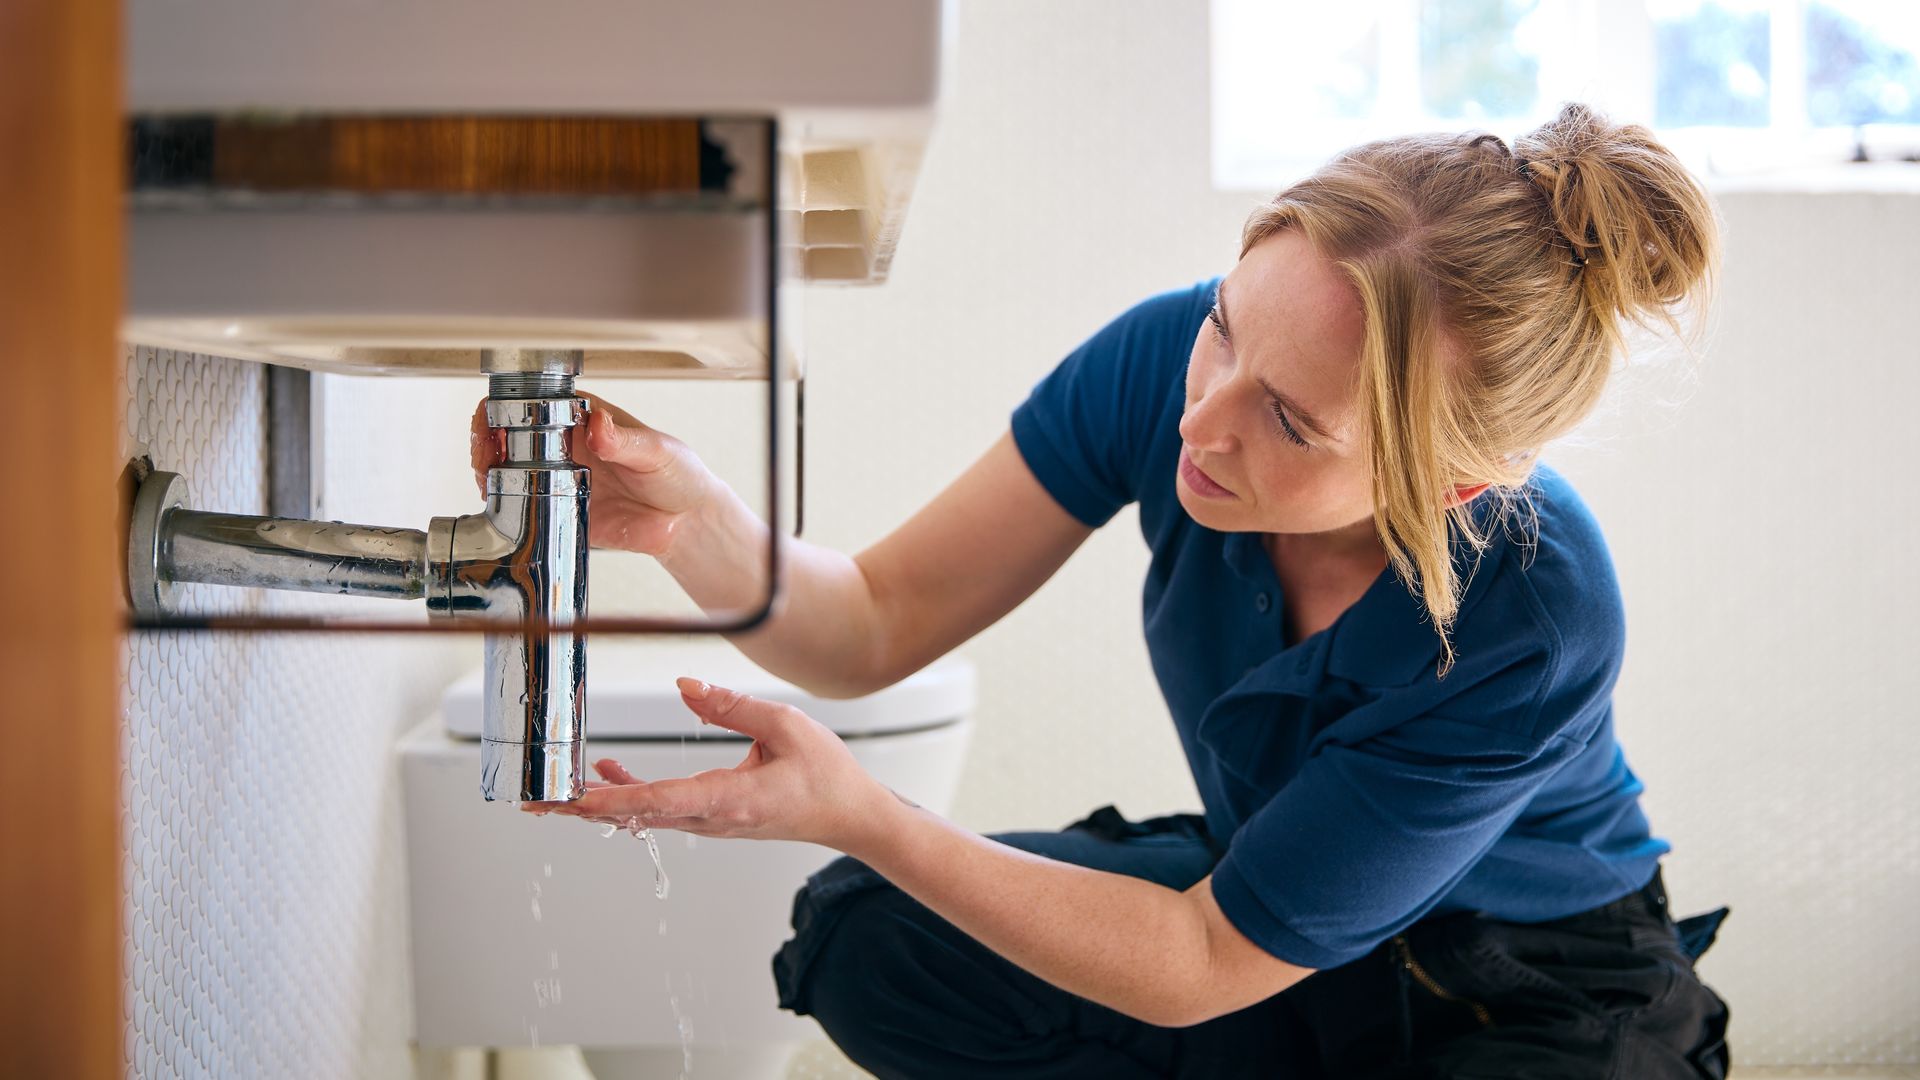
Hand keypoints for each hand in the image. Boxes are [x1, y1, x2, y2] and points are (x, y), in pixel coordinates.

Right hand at [469, 392, 720, 555]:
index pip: (534, 403)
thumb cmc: (678, 475)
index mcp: (584, 419)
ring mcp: (558, 481)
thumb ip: (625, 438)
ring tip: (487, 479)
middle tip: (485, 455)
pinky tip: (500, 506)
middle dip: (486, 441)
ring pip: (508, 472)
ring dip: (488, 473)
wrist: (687, 523)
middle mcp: (565, 447)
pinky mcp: (560, 514)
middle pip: (509, 436)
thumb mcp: (656, 450)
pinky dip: (505, 508)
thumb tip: (598, 422)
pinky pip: (523, 511)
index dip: (507, 408)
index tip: (495, 421)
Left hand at [522, 678, 898, 851]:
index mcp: (728, 799)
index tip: (570, 798)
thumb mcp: (786, 725)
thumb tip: (684, 686)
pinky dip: (627, 794)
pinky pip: (659, 809)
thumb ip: (732, 705)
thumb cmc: (826, 775)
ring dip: (596, 801)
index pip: (656, 801)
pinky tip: (607, 774)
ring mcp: (709, 822)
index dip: (608, 799)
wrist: (850, 815)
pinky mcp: (711, 817)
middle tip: (533, 800)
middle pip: (633, 815)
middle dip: (580, 807)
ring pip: (640, 814)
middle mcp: (710, 818)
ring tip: (551, 790)